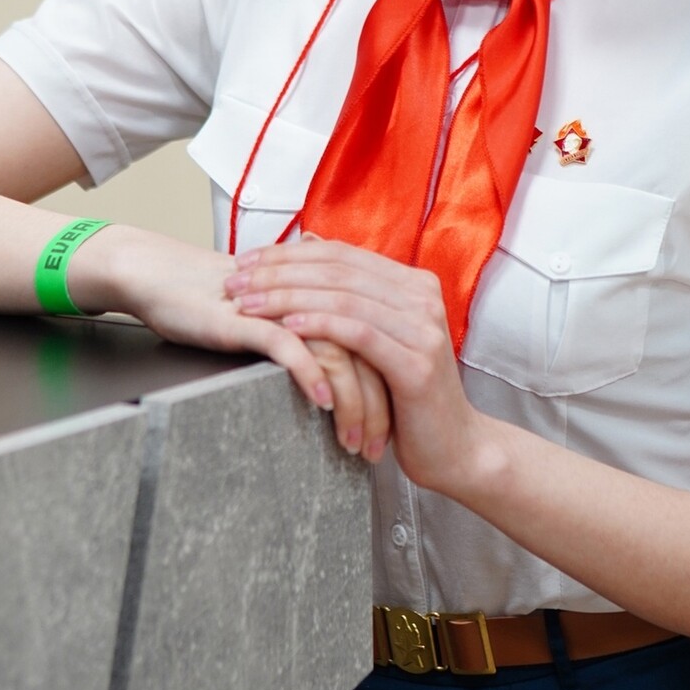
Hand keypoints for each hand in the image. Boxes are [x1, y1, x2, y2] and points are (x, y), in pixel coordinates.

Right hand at [80, 225, 388, 461]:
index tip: (394, 432)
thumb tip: (344, 384)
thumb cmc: (219, 305)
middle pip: (368, 355)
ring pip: (337, 356)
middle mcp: (312, 301)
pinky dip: (311, 376)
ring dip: (351, 404)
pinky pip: (290, 347)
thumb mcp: (277, 324)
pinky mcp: (250, 318)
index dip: (391, 390)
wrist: (168, 278)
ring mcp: (283, 308)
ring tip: (354, 441)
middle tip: (379, 448)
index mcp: (325, 299)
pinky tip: (323, 404)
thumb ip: (313, 339)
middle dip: (379, 408)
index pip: (377, 346)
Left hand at [225, 236, 482, 493]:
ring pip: (344, 297)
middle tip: (235, 281)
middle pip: (338, 270)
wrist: (454, 446)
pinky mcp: (416, 362)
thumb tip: (309, 243)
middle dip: (279, 273)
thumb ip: (353, 297)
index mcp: (413, 284)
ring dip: (288, 297)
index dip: (289, 254)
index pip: (342, 254)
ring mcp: (423, 327)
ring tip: (248, 304)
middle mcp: (422, 297)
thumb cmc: (408, 397)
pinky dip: (320, 325)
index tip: (245, 261)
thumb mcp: (380, 337)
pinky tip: (288, 327)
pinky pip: (359, 333)